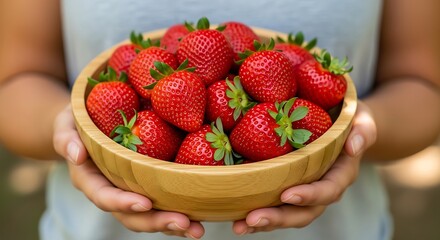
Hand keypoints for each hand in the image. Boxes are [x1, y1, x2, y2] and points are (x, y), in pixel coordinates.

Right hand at [52, 104, 204, 238]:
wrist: (89, 128)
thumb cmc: (79, 122)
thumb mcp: (66, 123)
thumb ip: (66, 137)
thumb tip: (76, 154)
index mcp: (90, 180)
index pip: (104, 196)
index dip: (123, 202)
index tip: (145, 203)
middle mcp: (111, 193)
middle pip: (131, 216)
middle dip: (156, 222)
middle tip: (183, 223)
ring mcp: (129, 194)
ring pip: (148, 217)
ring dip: (172, 226)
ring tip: (196, 230)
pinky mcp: (145, 189)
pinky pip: (160, 206)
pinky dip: (178, 213)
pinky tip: (199, 217)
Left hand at [232, 101, 376, 234]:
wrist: (337, 124)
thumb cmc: (346, 118)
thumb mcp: (360, 119)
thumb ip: (363, 131)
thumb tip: (353, 146)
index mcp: (341, 174)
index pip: (328, 190)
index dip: (309, 195)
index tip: (287, 195)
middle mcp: (323, 189)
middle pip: (304, 212)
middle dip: (279, 218)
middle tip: (254, 219)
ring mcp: (305, 192)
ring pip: (287, 215)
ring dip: (264, 223)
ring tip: (240, 226)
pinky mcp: (287, 190)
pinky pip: (275, 206)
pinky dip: (256, 214)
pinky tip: (236, 218)